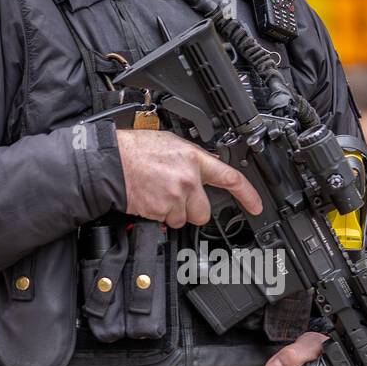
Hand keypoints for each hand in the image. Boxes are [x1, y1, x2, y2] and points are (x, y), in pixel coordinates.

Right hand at [115, 128, 261, 227]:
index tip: (256, 205)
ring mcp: (175, 197)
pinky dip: (159, 216)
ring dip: (173, 213)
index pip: (229, 177)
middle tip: (177, 198)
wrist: (111, 163)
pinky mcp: (162, 211)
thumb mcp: (169, 143)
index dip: (247, 194)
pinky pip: (167, 222)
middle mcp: (188, 179)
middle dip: (193, 209)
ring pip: (184, 219)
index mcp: (193, 158)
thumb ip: (190, 157)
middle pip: (204, 211)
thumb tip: (201, 166)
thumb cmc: (134, 151)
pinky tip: (150, 199)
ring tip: (158, 195)